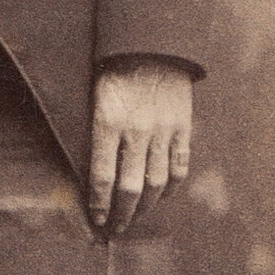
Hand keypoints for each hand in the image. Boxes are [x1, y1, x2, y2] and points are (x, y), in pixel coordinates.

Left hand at [88, 57, 194, 236]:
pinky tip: (162, 196)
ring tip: (135, 218)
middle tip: (116, 229)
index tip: (96, 220)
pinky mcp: (183, 128)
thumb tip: (91, 172)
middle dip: (121, 214)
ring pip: (156, 183)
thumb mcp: (94, 99)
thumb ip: (94, 134)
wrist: (151, 45)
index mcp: (108, 123)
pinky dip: (172, 187)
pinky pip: (179, 166)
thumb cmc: (113, 72)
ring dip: (145, 206)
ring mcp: (163, 131)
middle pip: (130, 187)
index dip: (98, 204)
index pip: (102, 176)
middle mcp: (137, 131)